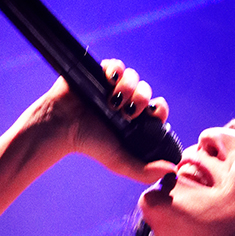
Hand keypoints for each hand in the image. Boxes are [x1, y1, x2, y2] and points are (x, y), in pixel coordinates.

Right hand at [36, 62, 176, 185]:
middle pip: (147, 91)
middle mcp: (126, 102)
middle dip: (142, 99)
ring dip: (129, 86)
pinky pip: (116, 64)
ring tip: (114, 101)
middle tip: (129, 112)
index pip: (157, 109)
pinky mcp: (100, 73)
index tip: (153, 114)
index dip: (159, 109)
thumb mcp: (120, 162)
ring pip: (134, 77)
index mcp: (135, 121)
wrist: (62, 127)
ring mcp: (113, 87)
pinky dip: (116, 70)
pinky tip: (109, 81)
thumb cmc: (90, 145)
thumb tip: (173, 171)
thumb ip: (144, 171)